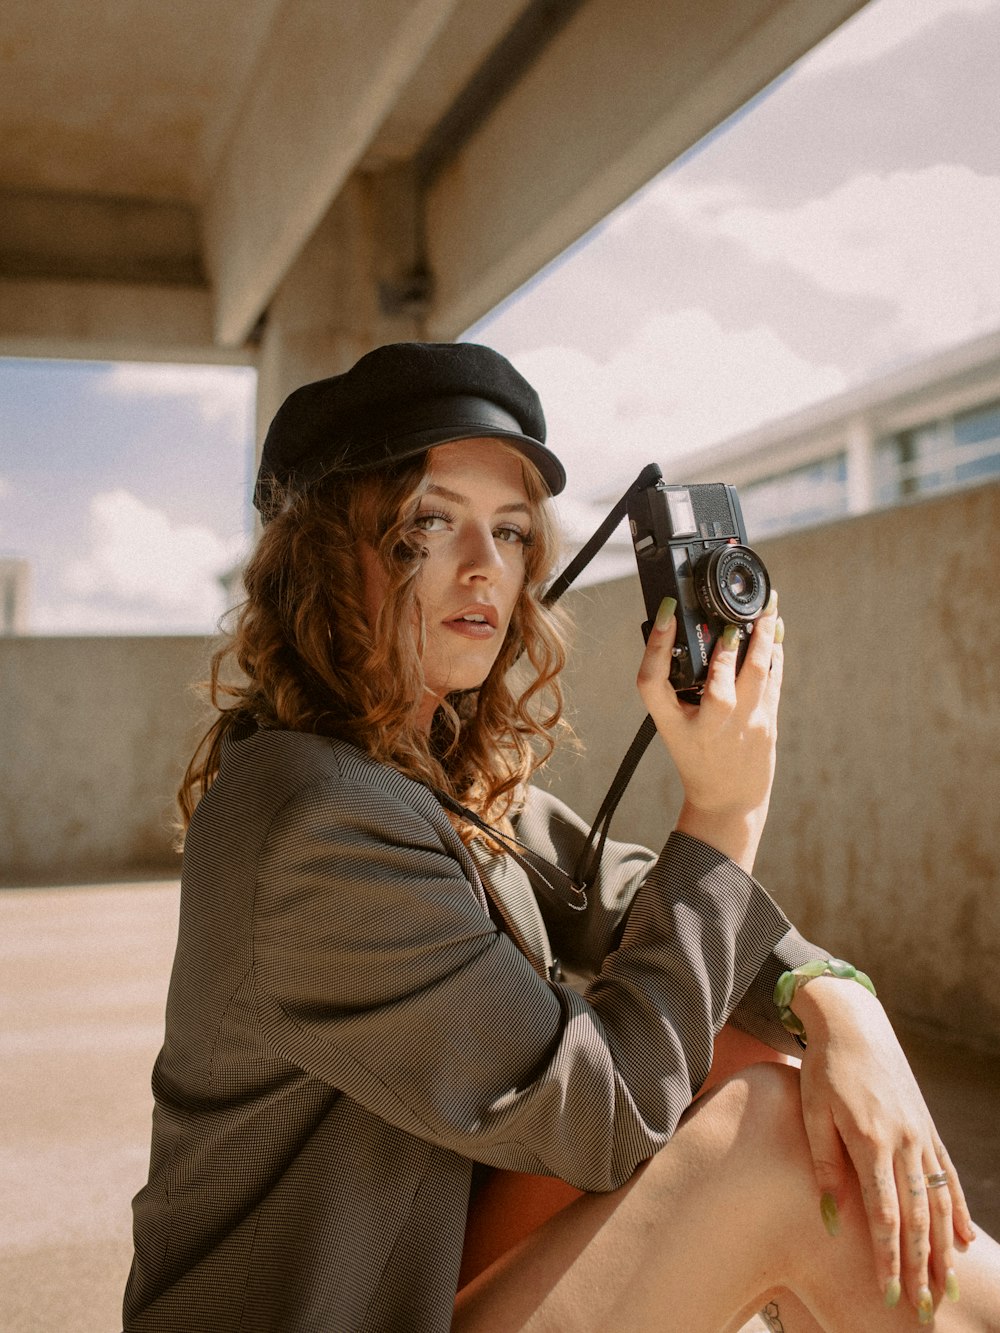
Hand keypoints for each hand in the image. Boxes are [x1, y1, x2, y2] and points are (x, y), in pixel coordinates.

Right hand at [636, 592, 782, 870]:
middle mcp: (707, 726)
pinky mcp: (767, 724)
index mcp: (671, 723)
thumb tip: (690, 634)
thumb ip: (676, 687)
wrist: (728, 799)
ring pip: (756, 674)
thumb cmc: (696, 757)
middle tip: (734, 613)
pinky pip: (773, 681)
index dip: (656, 645)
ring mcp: (742, 727)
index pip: (653, 681)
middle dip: (728, 645)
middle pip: (717, 682)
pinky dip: (775, 654)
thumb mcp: (673, 725)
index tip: (666, 613)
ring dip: (763, 638)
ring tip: (767, 609)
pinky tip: (775, 633)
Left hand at [794, 978, 975, 1318]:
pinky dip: (958, 1210)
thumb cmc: (823, 1067)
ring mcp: (919, 1134)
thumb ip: (824, 1165)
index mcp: (871, 1140)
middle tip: (925, 1306)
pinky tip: (965, 1240)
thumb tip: (831, 1218)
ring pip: (938, 1201)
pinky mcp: (926, 1126)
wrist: (852, 1021)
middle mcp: (903, 1141)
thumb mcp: (812, 1111)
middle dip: (921, 1265)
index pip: (884, 1213)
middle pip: (917, 1215)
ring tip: (948, 1286)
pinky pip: (947, 1176)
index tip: (889, 1291)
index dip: (887, 1256)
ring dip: (943, 1247)